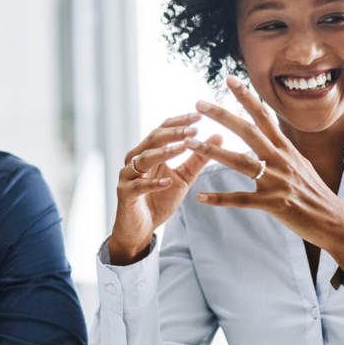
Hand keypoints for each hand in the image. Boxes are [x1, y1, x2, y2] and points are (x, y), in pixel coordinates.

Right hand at [106, 113, 211, 264]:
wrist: (140, 228)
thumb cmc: (159, 200)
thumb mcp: (183, 178)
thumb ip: (198, 159)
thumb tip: (219, 136)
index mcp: (149, 152)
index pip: (162, 130)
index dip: (179, 122)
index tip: (199, 116)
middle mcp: (135, 159)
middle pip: (153, 139)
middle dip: (174, 133)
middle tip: (193, 129)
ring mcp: (128, 175)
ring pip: (144, 159)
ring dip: (164, 152)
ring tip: (183, 148)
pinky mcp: (125, 193)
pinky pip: (138, 186)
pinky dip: (153, 183)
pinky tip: (167, 181)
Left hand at [187, 76, 343, 274]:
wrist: (335, 222)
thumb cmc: (315, 193)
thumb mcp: (301, 164)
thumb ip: (282, 150)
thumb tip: (271, 135)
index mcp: (286, 149)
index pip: (264, 116)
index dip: (246, 97)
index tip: (229, 80)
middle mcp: (281, 160)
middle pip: (248, 131)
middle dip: (222, 116)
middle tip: (199, 103)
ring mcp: (277, 181)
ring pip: (240, 162)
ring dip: (212, 152)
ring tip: (189, 144)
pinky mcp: (273, 204)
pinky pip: (241, 200)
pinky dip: (220, 199)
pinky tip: (201, 197)